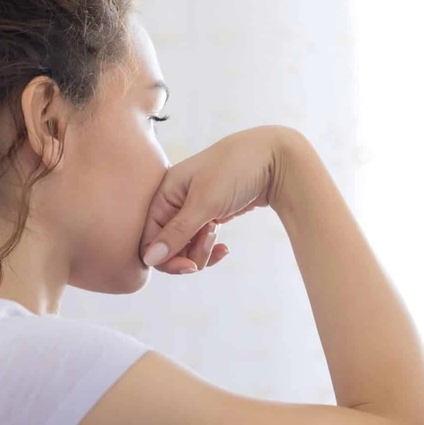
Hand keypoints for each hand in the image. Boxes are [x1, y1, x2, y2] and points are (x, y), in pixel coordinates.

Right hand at [139, 125, 298, 274]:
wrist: (275, 158)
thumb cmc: (235, 171)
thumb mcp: (205, 203)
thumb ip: (177, 232)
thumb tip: (148, 259)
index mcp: (164, 193)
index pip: (149, 238)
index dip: (165, 258)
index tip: (190, 265)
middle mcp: (174, 201)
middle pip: (166, 246)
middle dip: (187, 254)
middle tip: (210, 244)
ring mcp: (192, 209)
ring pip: (185, 246)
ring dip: (201, 251)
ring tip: (218, 237)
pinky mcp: (210, 214)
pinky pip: (200, 241)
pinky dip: (210, 248)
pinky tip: (225, 248)